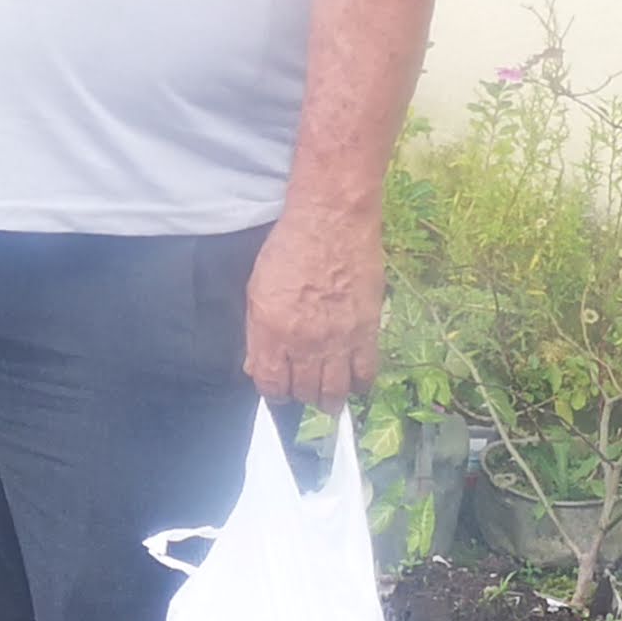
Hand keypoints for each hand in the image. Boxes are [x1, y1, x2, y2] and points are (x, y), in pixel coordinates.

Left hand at [243, 198, 387, 410]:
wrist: (331, 220)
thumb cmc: (289, 246)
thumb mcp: (256, 287)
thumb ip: (255, 332)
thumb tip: (255, 365)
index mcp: (272, 330)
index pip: (270, 383)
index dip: (274, 393)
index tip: (278, 390)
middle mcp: (304, 341)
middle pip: (303, 391)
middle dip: (301, 396)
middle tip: (304, 391)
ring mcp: (338, 338)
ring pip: (334, 391)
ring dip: (329, 400)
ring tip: (328, 400)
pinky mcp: (367, 330)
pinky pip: (365, 372)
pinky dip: (359, 384)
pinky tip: (354, 382)